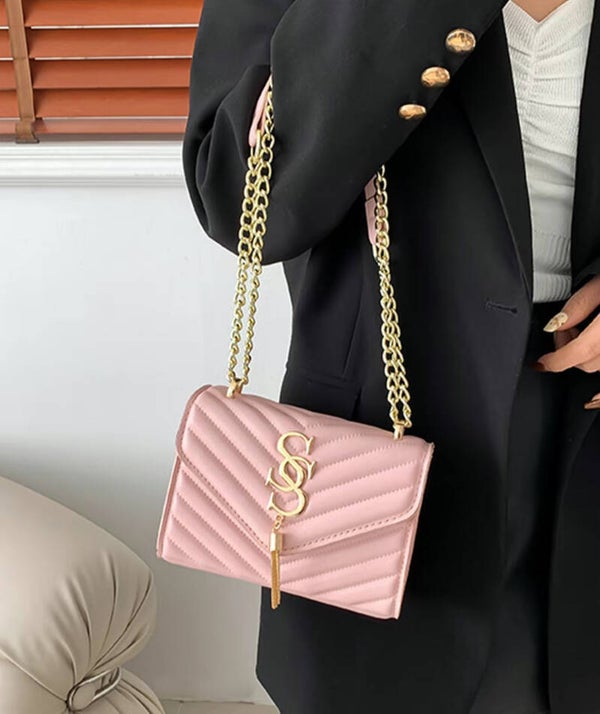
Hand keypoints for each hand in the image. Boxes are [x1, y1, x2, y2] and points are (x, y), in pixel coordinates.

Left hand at [534, 274, 599, 408]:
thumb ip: (579, 305)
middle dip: (568, 351)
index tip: (542, 363)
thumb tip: (556, 325)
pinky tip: (594, 344)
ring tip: (584, 328)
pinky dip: (597, 355)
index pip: (579, 354)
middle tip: (566, 328)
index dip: (556, 362)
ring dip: (585, 354)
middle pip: (588, 363)